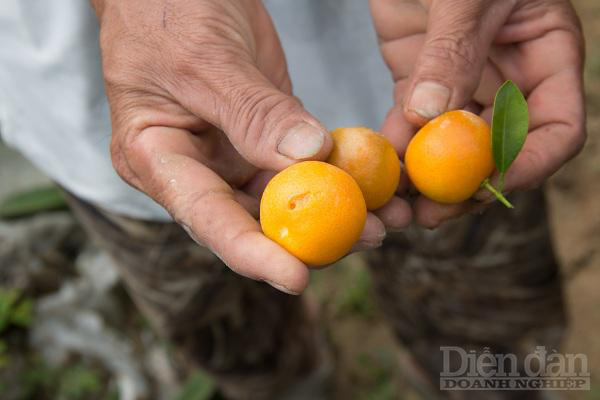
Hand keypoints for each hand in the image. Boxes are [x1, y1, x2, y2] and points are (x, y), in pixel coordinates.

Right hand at [92, 0, 409, 293]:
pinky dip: (336, 177)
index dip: (252, 253)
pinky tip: (373, 185)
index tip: (297, 277)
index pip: (205, 218)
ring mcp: (230, 156)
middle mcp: (195, 169)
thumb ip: (252, 112)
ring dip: (334, 211)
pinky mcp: (262, 139)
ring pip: (284, 200)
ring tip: (388, 216)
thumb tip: (308, 158)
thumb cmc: (165, 11)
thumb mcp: (204, 59)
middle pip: (251, 221)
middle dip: (309, 239)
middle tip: (368, 237)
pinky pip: (301, 167)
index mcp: (157, 159)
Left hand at [370, 0, 585, 227]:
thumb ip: (454, 51)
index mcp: (545, 55)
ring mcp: (461, 82)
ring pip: (449, 147)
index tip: (485, 187)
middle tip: (430, 214)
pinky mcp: (418, 81)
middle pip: (497, 151)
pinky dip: (395, 149)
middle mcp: (507, 77)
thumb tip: (432, 118)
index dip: (528, 165)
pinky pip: (410, 125)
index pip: (555, 129)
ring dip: (424, 179)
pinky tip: (378, 169)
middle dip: (465, 186)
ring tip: (397, 205)